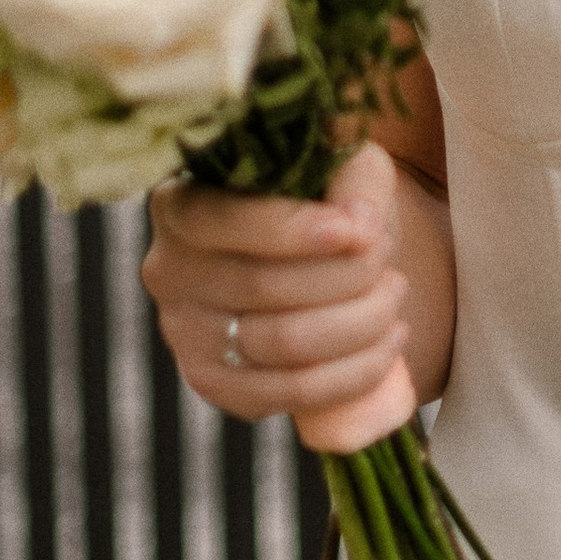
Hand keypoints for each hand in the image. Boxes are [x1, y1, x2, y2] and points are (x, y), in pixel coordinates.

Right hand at [140, 141, 414, 456]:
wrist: (319, 257)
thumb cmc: (327, 199)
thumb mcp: (344, 165)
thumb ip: (352, 179)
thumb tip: (358, 226)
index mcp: (181, 202)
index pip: (225, 222)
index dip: (292, 230)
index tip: (359, 231)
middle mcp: (167, 270)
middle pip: (265, 287)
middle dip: (348, 275)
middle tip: (389, 260)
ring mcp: (183, 333)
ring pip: (284, 343)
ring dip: (361, 321)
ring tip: (393, 294)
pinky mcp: (213, 384)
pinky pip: (290, 394)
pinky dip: (354, 371)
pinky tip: (388, 340)